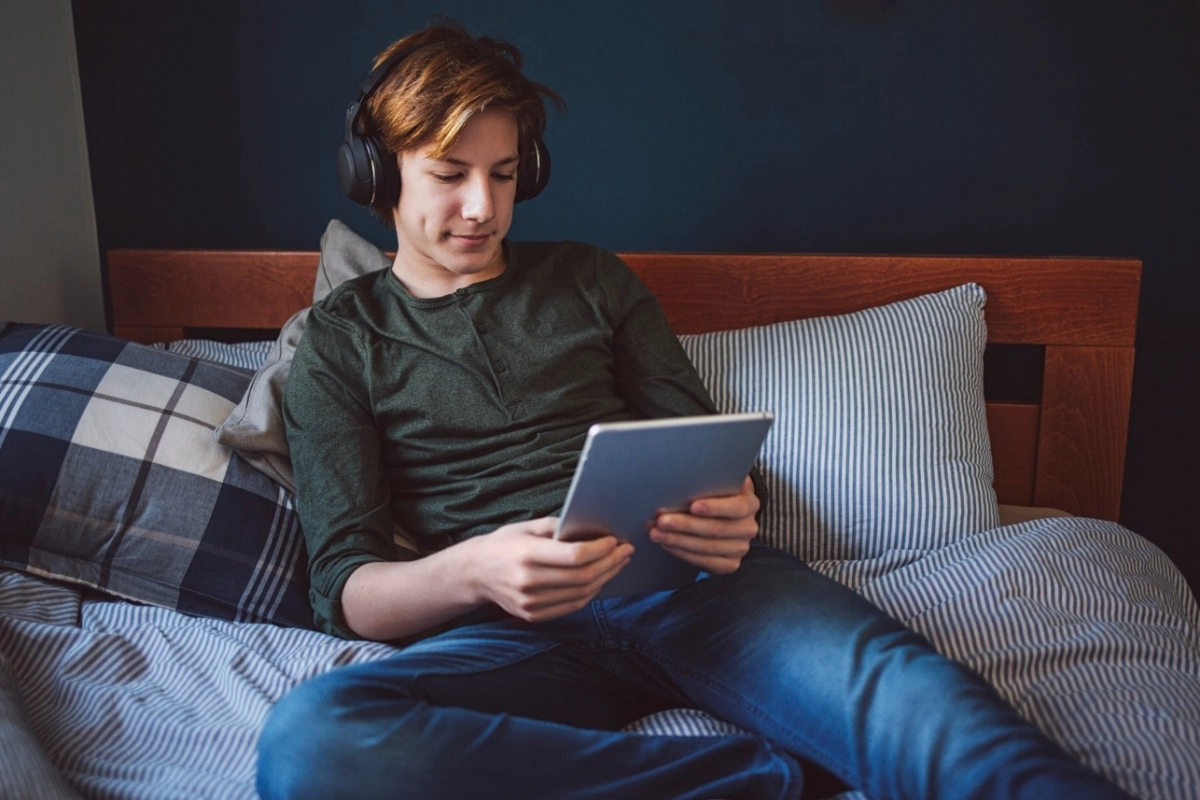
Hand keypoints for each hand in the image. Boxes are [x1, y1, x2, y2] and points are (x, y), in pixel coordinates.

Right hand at [466, 518, 632, 622]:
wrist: (474, 573)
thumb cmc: (503, 544)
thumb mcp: (527, 527)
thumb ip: (558, 527)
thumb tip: (592, 529)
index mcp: (526, 554)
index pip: (575, 556)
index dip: (600, 549)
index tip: (615, 540)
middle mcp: (528, 581)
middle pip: (583, 577)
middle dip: (610, 563)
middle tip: (625, 551)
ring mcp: (530, 602)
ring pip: (581, 594)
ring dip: (605, 578)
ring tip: (618, 564)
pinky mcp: (532, 615)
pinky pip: (571, 606)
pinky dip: (590, 593)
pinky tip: (600, 579)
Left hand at [648, 476, 759, 573]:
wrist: (728, 514)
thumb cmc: (718, 493)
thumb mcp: (720, 482)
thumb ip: (709, 481)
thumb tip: (681, 479)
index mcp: (750, 503)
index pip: (735, 507)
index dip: (714, 507)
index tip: (692, 506)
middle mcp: (748, 528)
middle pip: (716, 529)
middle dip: (685, 525)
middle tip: (661, 521)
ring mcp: (740, 548)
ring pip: (707, 548)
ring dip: (678, 541)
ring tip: (656, 534)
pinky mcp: (731, 564)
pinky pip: (705, 562)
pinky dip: (683, 553)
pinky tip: (667, 545)